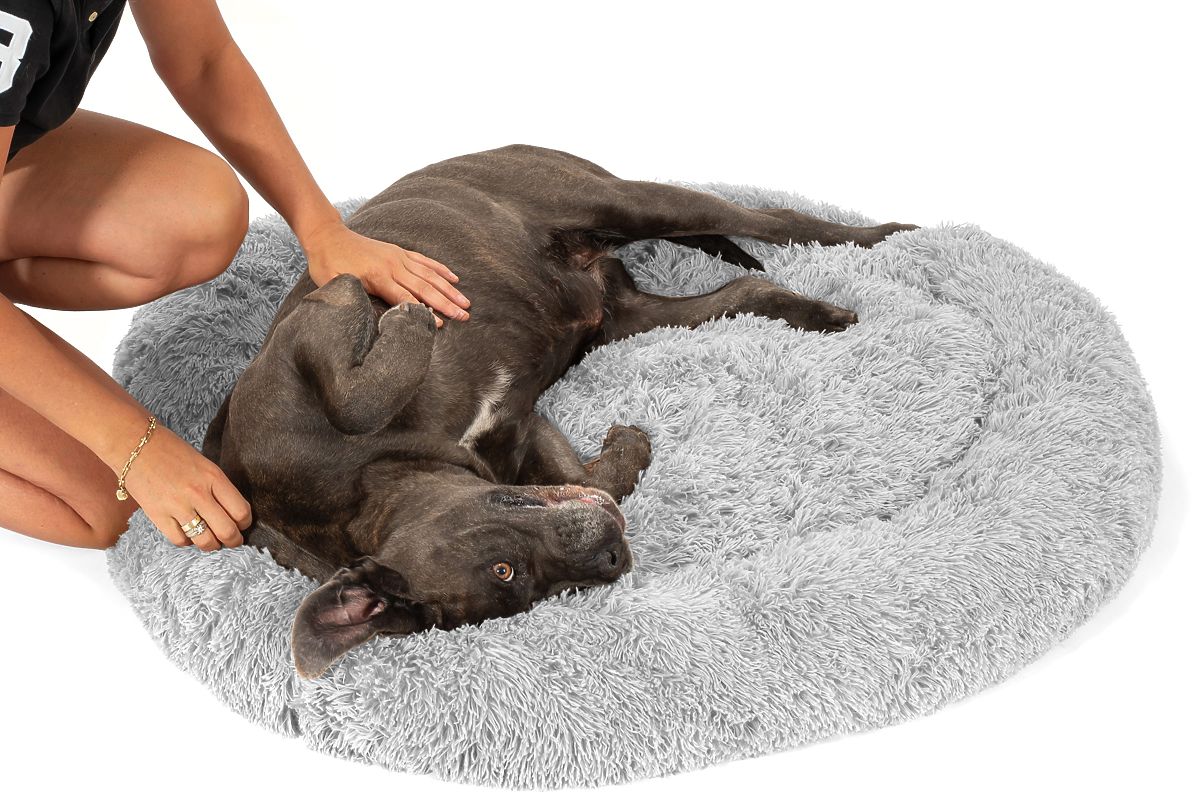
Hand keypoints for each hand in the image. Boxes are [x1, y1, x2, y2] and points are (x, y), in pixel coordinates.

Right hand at [122, 424, 251, 551]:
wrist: (133, 444)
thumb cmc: (170, 451)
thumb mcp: (203, 464)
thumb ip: (217, 487)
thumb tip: (231, 511)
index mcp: (214, 477)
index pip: (241, 511)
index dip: (245, 523)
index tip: (242, 525)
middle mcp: (198, 493)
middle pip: (227, 531)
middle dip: (233, 540)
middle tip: (232, 540)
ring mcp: (177, 506)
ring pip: (205, 541)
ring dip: (211, 545)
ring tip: (211, 541)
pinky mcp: (157, 515)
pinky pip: (180, 540)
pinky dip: (186, 541)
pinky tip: (187, 533)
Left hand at [301, 220, 469, 327]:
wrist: (327, 236)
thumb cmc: (328, 265)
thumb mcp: (336, 285)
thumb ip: (356, 298)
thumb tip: (373, 316)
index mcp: (378, 277)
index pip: (406, 299)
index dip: (423, 312)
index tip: (441, 324)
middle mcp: (393, 266)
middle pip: (425, 288)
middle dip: (446, 303)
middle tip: (464, 316)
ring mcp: (398, 257)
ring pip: (429, 275)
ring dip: (449, 290)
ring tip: (466, 302)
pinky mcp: (399, 252)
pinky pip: (424, 261)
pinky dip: (441, 270)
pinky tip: (454, 279)